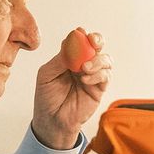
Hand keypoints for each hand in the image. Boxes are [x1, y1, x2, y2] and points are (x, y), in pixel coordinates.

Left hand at [30, 30, 112, 149]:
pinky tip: (85, 80)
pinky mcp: (100, 89)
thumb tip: (72, 43)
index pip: (80, 40)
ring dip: (97, 60)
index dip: (82, 35)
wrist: (52, 120)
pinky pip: (106, 76)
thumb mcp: (47, 74)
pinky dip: (98, 74)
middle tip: (93, 42)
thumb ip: (60, 59)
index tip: (80, 33)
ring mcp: (93, 75)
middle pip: (97, 46)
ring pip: (106, 59)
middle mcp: (84, 64)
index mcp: (70, 57)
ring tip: (84, 68)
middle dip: (97, 40)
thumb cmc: (47, 97)